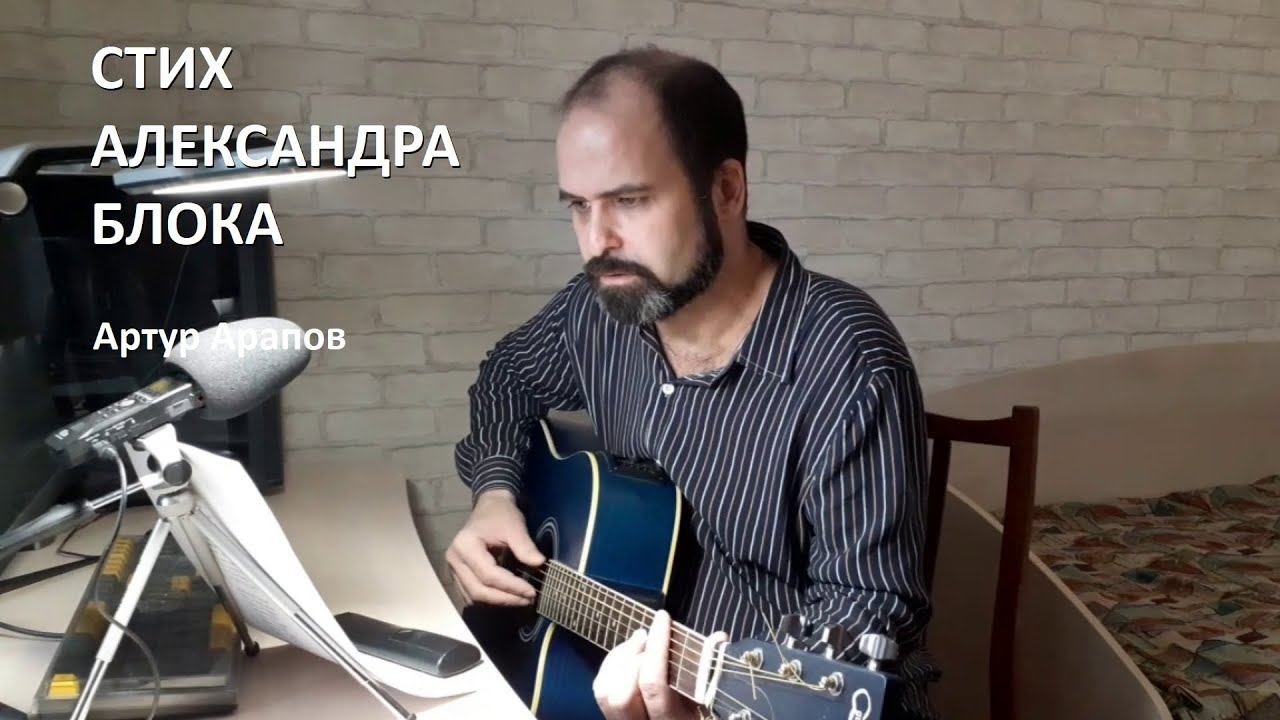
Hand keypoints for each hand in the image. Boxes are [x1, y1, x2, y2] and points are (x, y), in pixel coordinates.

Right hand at [445, 489, 544, 606]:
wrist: (489, 506)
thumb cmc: (501, 514)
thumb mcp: (515, 526)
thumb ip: (525, 546)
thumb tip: (539, 563)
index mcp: (465, 546)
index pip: (488, 575)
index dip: (511, 587)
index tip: (531, 592)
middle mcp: (454, 560)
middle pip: (478, 591)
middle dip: (505, 599)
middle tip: (528, 600)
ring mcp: (453, 569)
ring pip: (474, 596)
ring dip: (498, 602)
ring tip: (521, 600)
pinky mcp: (458, 575)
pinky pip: (472, 594)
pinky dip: (490, 599)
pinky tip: (508, 596)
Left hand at [592, 610, 699, 719]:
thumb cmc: (696, 711)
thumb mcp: (706, 698)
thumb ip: (707, 669)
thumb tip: (719, 638)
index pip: (654, 686)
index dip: (656, 648)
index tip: (662, 619)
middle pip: (623, 695)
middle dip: (632, 658)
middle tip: (646, 636)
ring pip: (606, 693)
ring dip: (620, 659)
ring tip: (638, 642)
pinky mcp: (613, 716)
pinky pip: (601, 689)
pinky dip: (611, 665)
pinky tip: (627, 654)